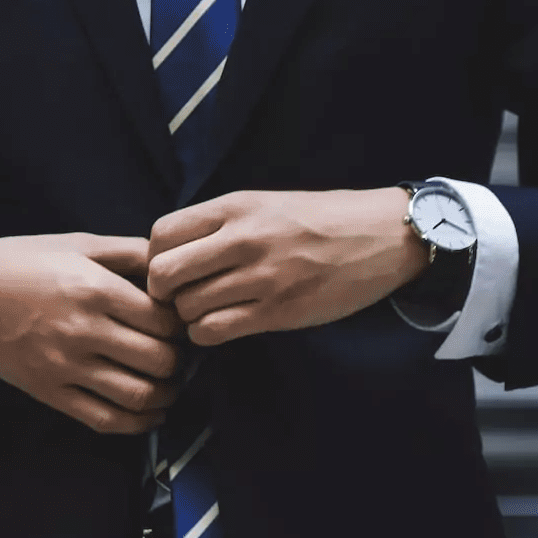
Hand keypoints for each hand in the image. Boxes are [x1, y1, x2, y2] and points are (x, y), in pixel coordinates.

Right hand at [0, 232, 187, 434]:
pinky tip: (150, 413)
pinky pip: (104, 419)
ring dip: (166, 394)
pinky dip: (138, 423)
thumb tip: (173, 266)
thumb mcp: (79, 243)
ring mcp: (65, 366)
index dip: (182, 325)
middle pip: (159, 360)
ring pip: (138, 395)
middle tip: (179, 354)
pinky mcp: (50, 392)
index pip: (163, 320)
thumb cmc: (24, 261)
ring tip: (169, 384)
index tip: (180, 324)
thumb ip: (130, 252)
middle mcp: (83, 330)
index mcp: (94, 289)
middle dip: (179, 360)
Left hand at [146, 188, 430, 346]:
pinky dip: (207, 334)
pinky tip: (222, 325)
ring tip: (207, 310)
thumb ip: (220, 223)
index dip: (155, 257)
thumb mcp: (265, 203)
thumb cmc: (320, 220)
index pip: (161, 234)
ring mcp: (261, 277)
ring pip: (187, 307)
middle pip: (163, 274)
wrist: (381, 236)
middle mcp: (243, 239)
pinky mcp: (278, 311)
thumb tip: (170, 251)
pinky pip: (214, 331)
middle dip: (163, 291)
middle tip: (180, 296)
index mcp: (236, 207)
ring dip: (188, 316)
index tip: (172, 268)